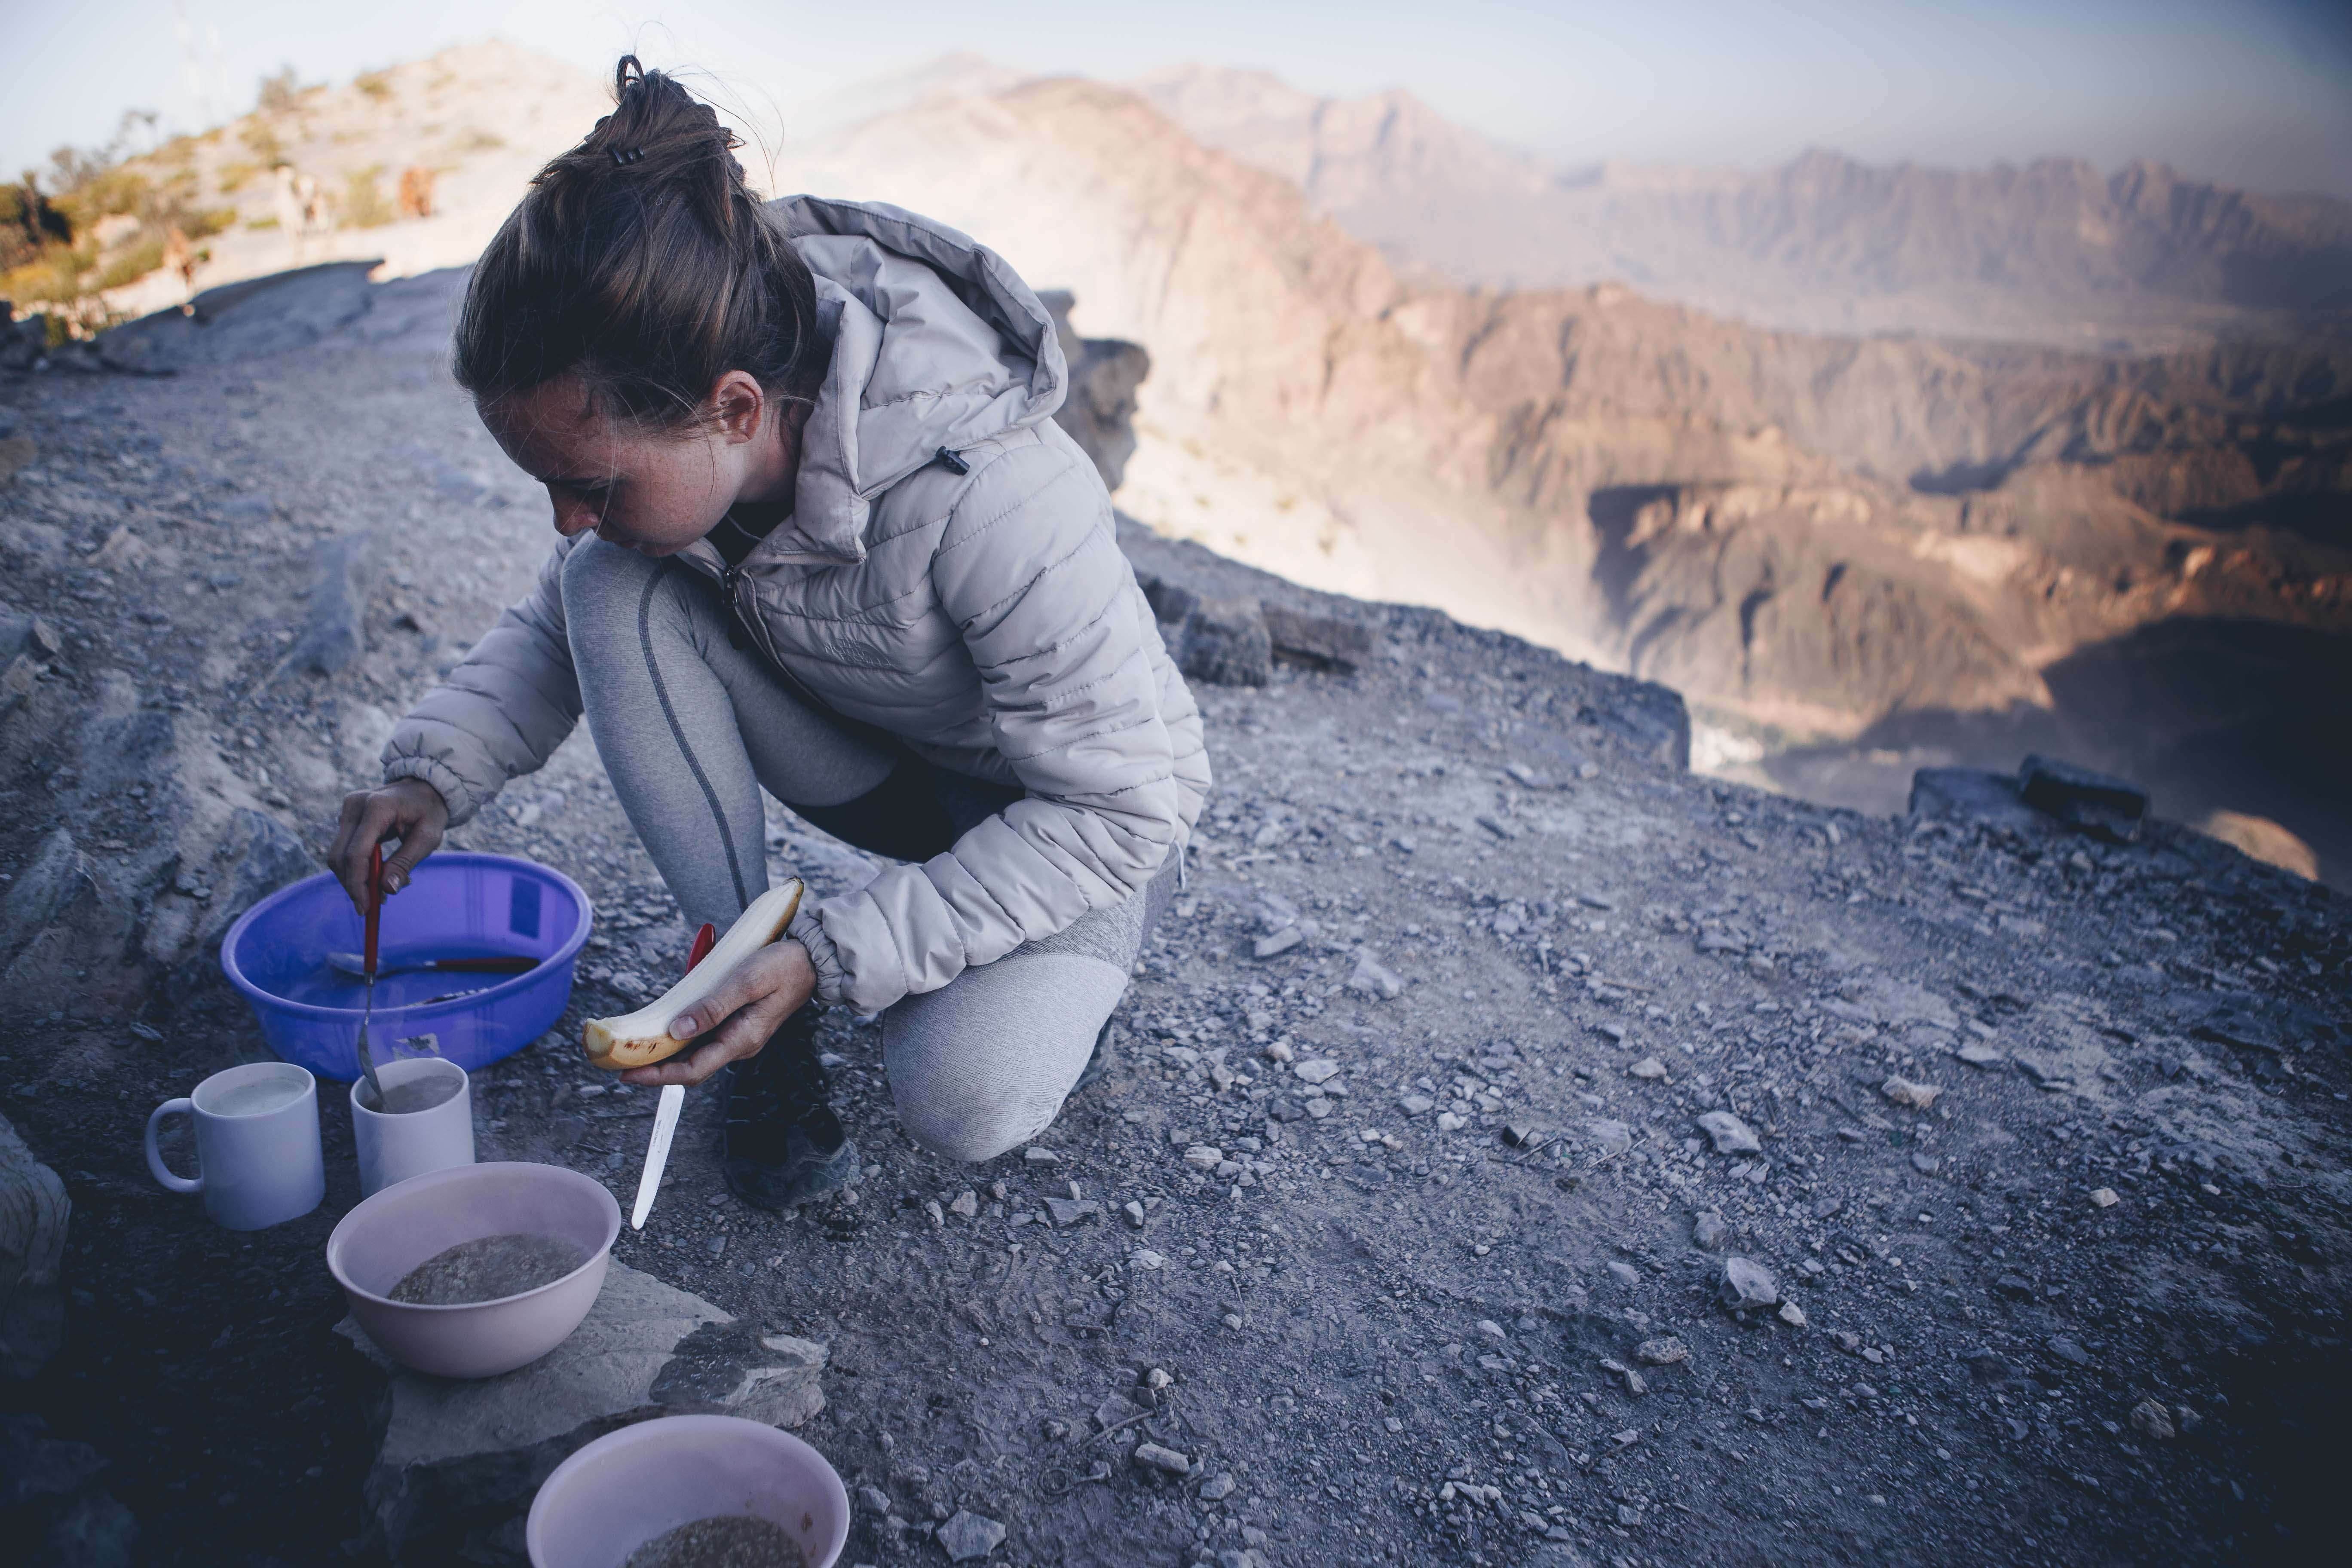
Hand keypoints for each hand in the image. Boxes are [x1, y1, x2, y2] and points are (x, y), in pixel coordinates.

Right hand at [327, 779, 449, 913]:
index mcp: (377, 807)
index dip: (357, 884)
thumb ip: (405, 862)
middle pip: (340, 857)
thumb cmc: (429, 811)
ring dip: (354, 878)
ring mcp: (347, 809)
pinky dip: (356, 867)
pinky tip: (377, 875)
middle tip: (372, 907)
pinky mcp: (347, 816)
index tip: (366, 908)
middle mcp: (355, 805)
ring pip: (338, 855)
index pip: (356, 853)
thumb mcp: (428, 838)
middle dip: (353, 885)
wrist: (425, 787)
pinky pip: (343, 849)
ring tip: (381, 889)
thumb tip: (386, 890)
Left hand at [620, 940, 816, 1088]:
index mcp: (742, 1039)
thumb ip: (714, 1006)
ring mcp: (738, 1036)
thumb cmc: (783, 966)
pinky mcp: (737, 1025)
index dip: (658, 1076)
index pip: (693, 1070)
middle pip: (690, 1067)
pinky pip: (703, 1039)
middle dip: (655, 1069)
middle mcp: (739, 1044)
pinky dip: (679, 1039)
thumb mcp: (748, 980)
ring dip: (665, 1055)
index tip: (628, 1075)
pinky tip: (663, 1030)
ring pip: (695, 1054)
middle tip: (620, 1063)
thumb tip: (678, 1030)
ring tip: (635, 1049)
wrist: (813, 960)